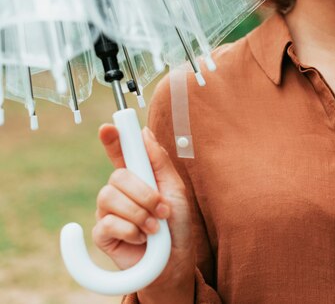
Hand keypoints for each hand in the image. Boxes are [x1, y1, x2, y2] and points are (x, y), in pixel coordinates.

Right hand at [92, 125, 194, 290]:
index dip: (113, 139)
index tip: (108, 127)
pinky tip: (140, 239)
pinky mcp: (102, 234)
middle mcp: (119, 192)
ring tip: (154, 228)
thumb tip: (144, 133)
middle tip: (162, 210)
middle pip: (117, 176)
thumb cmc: (177, 226)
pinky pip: (107, 223)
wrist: (174, 262)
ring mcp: (108, 212)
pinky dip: (131, 231)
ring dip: (140, 214)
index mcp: (138, 178)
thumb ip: (159, 162)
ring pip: (110, 197)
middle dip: (144, 193)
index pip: (120, 153)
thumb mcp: (175, 190)